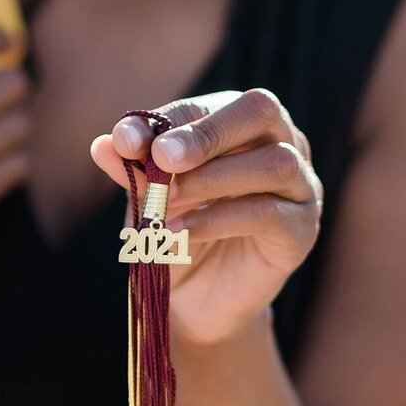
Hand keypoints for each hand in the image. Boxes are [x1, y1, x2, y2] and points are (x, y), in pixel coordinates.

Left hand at [90, 88, 322, 347]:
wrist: (196, 300)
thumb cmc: (175, 233)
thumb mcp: (149, 199)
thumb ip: (134, 171)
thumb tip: (103, 145)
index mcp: (240, 125)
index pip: (207, 106)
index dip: (167, 119)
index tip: (125, 140)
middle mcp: (281, 144)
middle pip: (262, 110)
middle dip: (207, 131)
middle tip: (162, 155)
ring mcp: (300, 187)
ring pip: (274, 163)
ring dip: (213, 178)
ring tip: (168, 199)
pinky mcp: (301, 231)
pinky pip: (269, 213)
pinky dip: (219, 219)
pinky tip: (181, 231)